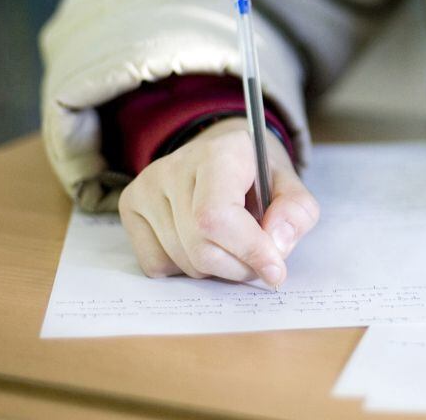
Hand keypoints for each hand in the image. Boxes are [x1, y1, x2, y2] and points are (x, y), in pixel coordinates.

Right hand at [117, 117, 319, 285]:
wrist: (221, 155)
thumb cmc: (257, 175)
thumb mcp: (290, 187)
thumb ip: (296, 213)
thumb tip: (276, 246)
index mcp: (220, 154)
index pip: (218, 216)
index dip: (248, 250)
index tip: (275, 271)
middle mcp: (175, 166)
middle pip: (200, 248)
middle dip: (237, 267)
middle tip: (258, 259)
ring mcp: (146, 186)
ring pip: (181, 261)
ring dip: (215, 269)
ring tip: (229, 243)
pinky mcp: (130, 206)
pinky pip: (156, 265)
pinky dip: (184, 267)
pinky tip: (199, 241)